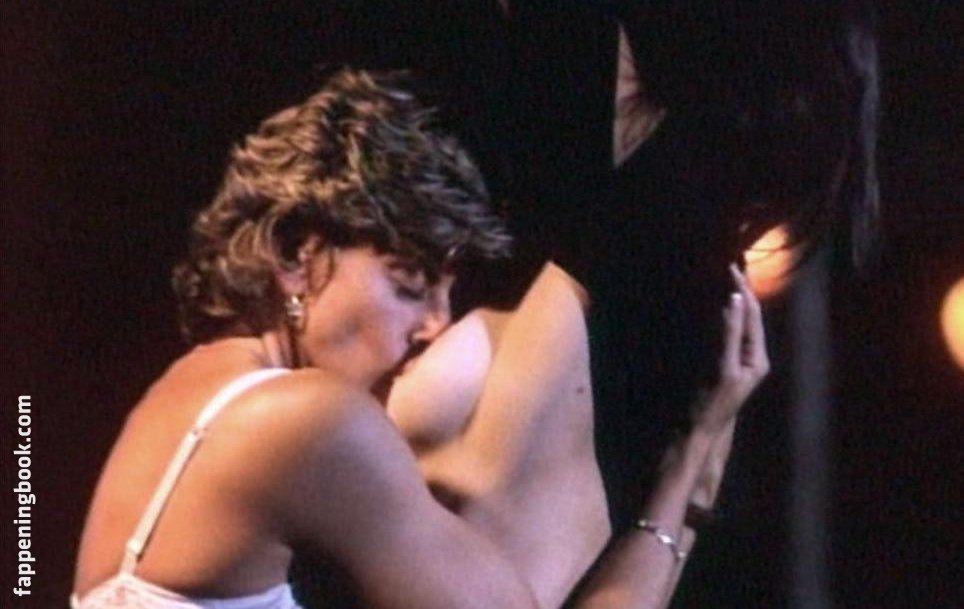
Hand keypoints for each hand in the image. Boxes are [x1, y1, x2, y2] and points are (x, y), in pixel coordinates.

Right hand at [690, 264, 769, 434]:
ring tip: (724, 276)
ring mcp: (741, 359)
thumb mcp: (724, 367)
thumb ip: (731, 333)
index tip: (731, 267)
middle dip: (741, 291)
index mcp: (759, 357)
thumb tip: (736, 300)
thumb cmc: (713, 403)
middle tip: (729, 265)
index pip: (753, 314)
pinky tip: (716, 303)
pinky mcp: (726, 362)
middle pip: (750, 315)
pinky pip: (729, 332)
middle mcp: (754, 356)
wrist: (701, 431)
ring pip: (740, 322)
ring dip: (733, 300)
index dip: (744, 290)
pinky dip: (724, 315)